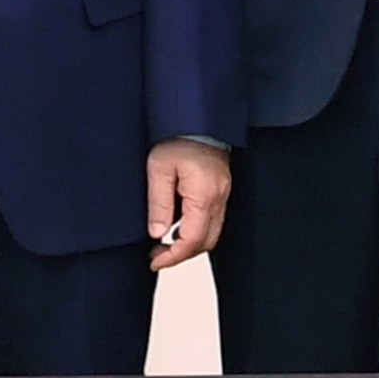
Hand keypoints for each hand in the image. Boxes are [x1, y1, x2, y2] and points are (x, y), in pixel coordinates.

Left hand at [146, 141, 230, 269]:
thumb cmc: (179, 135)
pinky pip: (212, 219)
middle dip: (181, 254)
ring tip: (163, 241)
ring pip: (211, 233)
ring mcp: (223, 193)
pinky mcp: (220, 189)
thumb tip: (157, 233)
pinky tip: (177, 223)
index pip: (192, 241)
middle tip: (157, 255)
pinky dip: (195, 229)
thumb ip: (159, 204)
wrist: (197, 116)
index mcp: (204, 196)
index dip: (173, 257)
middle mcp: (219, 198)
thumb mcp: (159, 169)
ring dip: (188, 243)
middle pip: (205, 242)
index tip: (155, 261)